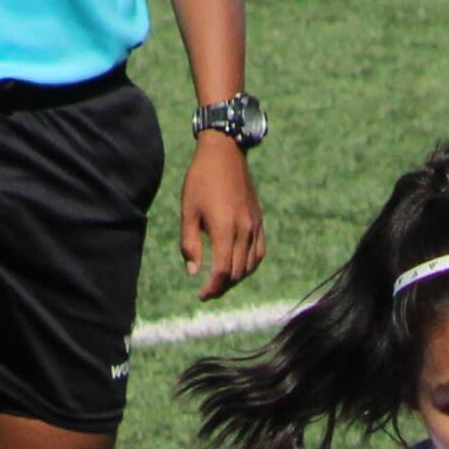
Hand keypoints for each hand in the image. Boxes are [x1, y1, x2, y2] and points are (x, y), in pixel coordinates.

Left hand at [181, 139, 264, 300]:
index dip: (212, 288)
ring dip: (235, 278)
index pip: (222, 271)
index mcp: (224, 228)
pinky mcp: (259, 221)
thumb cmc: (200, 180)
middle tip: (207, 291)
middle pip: (236, 273)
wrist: (225, 152)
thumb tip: (193, 272)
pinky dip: (249, 266)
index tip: (201, 295)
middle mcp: (243, 230)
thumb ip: (189, 244)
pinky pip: (259, 253)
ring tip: (221, 281)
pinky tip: (238, 268)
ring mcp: (254, 226)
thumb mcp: (188, 211)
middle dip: (222, 287)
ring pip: (249, 266)